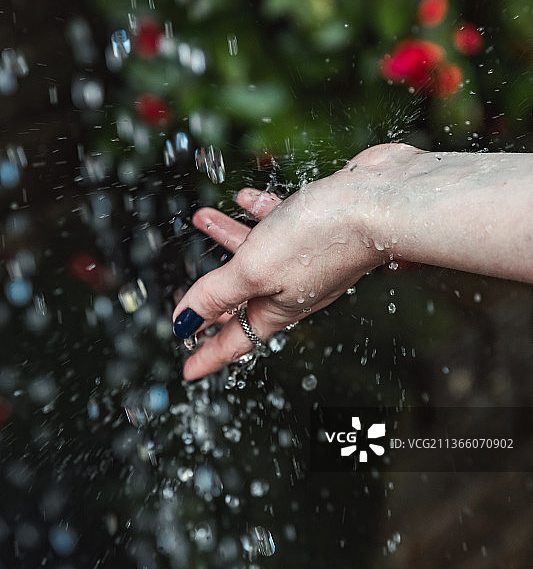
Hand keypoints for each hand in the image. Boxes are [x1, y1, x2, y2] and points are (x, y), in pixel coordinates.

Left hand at [171, 144, 409, 379]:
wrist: (380, 201)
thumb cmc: (321, 238)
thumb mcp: (253, 270)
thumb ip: (217, 293)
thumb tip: (184, 322)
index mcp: (278, 307)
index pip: (235, 341)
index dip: (207, 355)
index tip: (187, 371)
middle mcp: (294, 287)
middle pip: (241, 297)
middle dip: (211, 295)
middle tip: (188, 301)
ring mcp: (307, 256)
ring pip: (256, 253)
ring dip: (227, 237)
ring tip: (202, 217)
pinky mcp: (318, 226)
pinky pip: (280, 222)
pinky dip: (259, 212)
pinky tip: (246, 197)